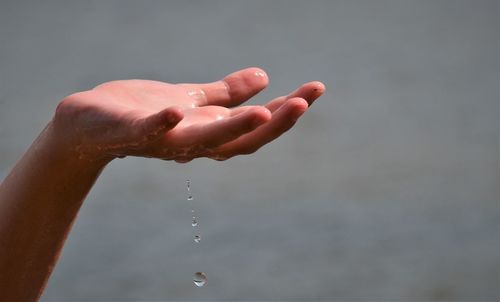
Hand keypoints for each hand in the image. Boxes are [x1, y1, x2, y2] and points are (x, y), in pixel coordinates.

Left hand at [52, 67, 324, 161]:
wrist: (89, 124)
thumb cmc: (142, 112)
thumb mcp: (192, 100)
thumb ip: (226, 94)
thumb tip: (265, 78)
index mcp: (210, 132)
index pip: (256, 125)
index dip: (286, 111)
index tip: (314, 90)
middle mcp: (194, 143)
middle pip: (242, 140)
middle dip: (276, 124)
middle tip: (305, 101)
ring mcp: (165, 140)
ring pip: (205, 141)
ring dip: (234, 129)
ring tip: (263, 114)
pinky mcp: (133, 131)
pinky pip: (149, 132)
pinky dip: (163, 124)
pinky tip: (176, 110)